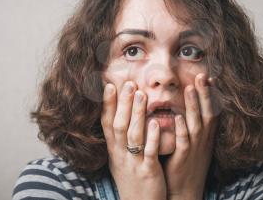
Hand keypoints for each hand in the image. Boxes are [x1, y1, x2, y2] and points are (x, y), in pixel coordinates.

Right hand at [101, 81, 166, 199]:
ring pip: (133, 135)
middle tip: (128, 83)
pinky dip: (151, 137)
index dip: (107, 104)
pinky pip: (149, 153)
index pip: (107, 123)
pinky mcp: (148, 172)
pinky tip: (155, 123)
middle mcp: (120, 154)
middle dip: (123, 103)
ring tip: (142, 95)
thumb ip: (120, 139)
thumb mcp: (120, 159)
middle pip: (119, 125)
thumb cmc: (131, 179)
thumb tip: (119, 116)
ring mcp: (133, 163)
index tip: (109, 85)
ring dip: (136, 114)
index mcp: (114, 150)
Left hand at [164, 73, 216, 199]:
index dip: (211, 94)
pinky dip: (182, 129)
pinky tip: (178, 117)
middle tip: (203, 74)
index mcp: (205, 135)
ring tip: (190, 88)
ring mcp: (194, 148)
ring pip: (196, 123)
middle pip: (207, 112)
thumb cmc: (186, 163)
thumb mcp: (194, 143)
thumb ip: (191, 125)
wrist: (185, 190)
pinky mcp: (183, 158)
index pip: (211, 110)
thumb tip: (185, 107)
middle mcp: (203, 139)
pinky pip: (183, 142)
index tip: (209, 76)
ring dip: (194, 106)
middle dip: (205, 93)